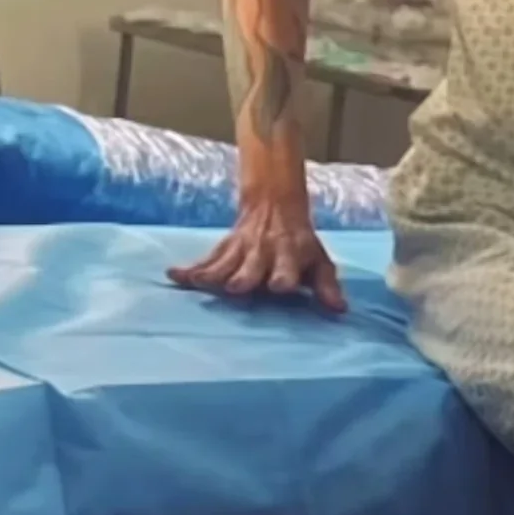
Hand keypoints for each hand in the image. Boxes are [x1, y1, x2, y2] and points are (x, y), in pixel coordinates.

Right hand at [167, 197, 346, 311]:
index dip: (283, 276)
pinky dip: (190, 269)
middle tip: (236, 287)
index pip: (287, 268)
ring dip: (213, 273)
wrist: (275, 205)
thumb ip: (327, 286)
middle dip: (245, 276)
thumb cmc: (300, 244)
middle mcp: (263, 253)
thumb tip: (340, 309)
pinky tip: (174, 274)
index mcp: (289, 257)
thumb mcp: (319, 261)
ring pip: (225, 262)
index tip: (278, 286)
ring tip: (198, 282)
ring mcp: (241, 250)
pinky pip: (205, 261)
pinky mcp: (224, 250)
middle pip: (252, 266)